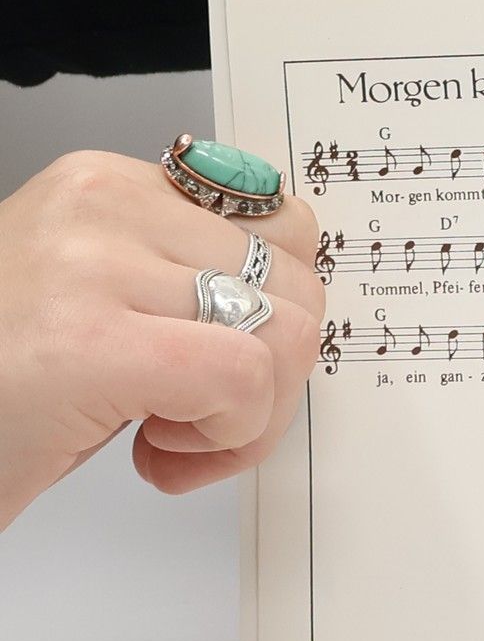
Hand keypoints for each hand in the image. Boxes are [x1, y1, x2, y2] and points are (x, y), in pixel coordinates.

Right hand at [0, 151, 324, 530]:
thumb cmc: (8, 388)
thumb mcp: (106, 303)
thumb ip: (189, 277)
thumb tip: (295, 292)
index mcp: (106, 186)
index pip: (283, 228)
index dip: (277, 316)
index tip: (220, 363)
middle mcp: (100, 206)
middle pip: (298, 287)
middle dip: (272, 375)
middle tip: (194, 415)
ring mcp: (93, 266)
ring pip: (287, 337)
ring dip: (247, 417)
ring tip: (163, 434)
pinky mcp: (92, 342)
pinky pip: (244, 380)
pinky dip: (227, 440)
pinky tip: (155, 453)